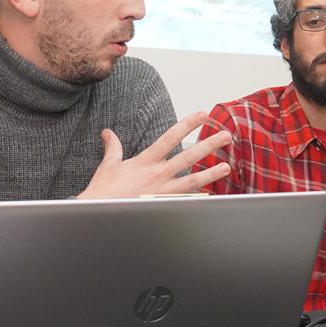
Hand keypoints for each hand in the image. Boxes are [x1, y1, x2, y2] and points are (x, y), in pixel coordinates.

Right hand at [77, 112, 231, 198]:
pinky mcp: (162, 206)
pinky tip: (211, 196)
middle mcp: (158, 175)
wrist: (99, 212)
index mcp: (145, 161)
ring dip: (211, 173)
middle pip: (188, 156)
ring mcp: (162, 192)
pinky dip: (198, 199)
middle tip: (226, 136)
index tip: (203, 114)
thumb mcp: (108, 166)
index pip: (170, 137)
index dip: (188, 124)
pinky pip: (184, 201)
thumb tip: (107, 133)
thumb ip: (113, 148)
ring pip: (192, 181)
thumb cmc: (103, 191)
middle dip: (209, 144)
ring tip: (226, 167)